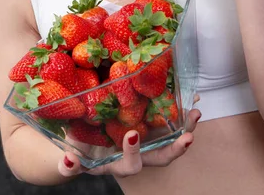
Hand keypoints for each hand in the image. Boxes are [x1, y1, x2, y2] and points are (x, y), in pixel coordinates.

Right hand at [58, 107, 200, 178]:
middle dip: (175, 149)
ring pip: (169, 141)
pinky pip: (168, 123)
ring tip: (195, 113)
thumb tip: (69, 160)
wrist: (80, 144)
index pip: (130, 165)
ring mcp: (143, 142)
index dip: (132, 152)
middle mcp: (134, 156)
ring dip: (184, 129)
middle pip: (159, 158)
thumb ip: (68, 164)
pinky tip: (189, 98)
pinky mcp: (146, 126)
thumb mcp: (68, 156)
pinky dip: (179, 112)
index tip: (132, 134)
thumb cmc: (74, 150)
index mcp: (116, 164)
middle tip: (187, 137)